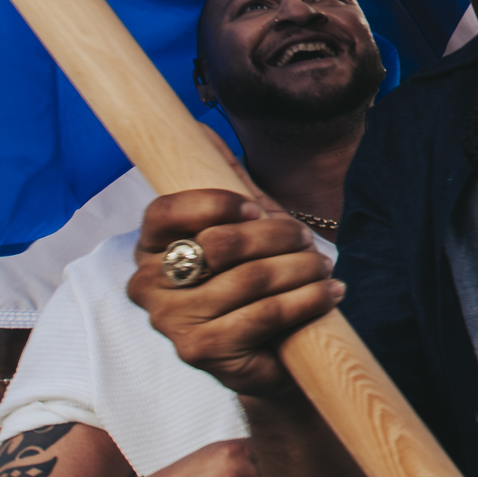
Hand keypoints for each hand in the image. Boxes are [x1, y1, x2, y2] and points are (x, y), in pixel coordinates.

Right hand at [124, 192, 340, 400]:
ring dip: (300, 268)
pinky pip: (264, 314)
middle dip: (276, 236)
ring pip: (249, 279)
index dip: (214, 203)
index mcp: (148, 248)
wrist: (268, 351)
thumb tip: (201, 125)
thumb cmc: (251, 282)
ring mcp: (170, 322)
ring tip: (323, 266)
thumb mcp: (239, 225)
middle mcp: (147, 285)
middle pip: (219, 244)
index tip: (257, 208)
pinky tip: (330, 292)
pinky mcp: (200, 352)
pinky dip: (306, 300)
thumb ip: (220, 177)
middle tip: (307, 240)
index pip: (165, 211)